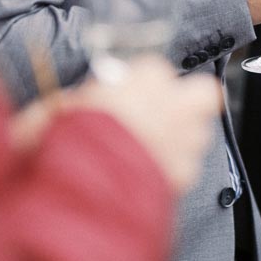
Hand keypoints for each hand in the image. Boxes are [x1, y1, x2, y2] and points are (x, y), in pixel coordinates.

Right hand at [12, 56, 219, 193]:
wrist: (84, 191)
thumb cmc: (68, 143)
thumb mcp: (57, 111)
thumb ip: (75, 101)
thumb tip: (74, 102)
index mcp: (144, 79)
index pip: (155, 69)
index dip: (140, 84)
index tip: (125, 96)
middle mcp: (172, 105)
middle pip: (202, 92)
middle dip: (188, 100)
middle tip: (164, 111)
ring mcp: (183, 141)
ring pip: (201, 132)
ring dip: (182, 137)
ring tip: (155, 148)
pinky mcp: (185, 175)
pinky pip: (188, 167)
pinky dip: (174, 170)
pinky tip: (151, 176)